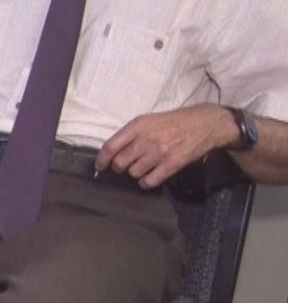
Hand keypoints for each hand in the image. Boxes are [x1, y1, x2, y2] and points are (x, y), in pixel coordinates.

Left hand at [98, 104, 234, 189]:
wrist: (203, 124)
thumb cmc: (173, 122)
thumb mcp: (148, 120)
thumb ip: (131, 134)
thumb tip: (112, 151)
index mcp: (137, 126)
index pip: (111, 146)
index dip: (102, 159)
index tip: (100, 166)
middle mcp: (146, 139)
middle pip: (120, 163)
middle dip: (120, 167)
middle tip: (126, 166)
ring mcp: (159, 153)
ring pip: (134, 173)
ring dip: (135, 174)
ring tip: (143, 168)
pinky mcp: (172, 164)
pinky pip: (150, 181)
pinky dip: (146, 182)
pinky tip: (149, 178)